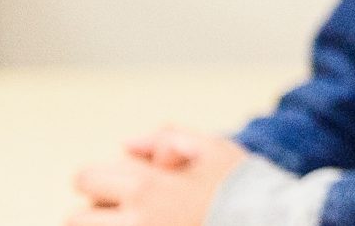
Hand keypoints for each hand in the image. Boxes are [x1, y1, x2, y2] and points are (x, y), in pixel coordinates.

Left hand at [68, 132, 242, 225]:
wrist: (277, 224)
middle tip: (124, 211)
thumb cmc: (247, 187)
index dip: (101, 177)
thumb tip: (126, 143)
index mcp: (148, 186)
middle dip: (94, 211)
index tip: (121, 184)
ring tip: (133, 222)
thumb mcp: (215, 149)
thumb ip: (169, 138)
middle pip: (77, 218)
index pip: (86, 178)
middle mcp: (137, 221)